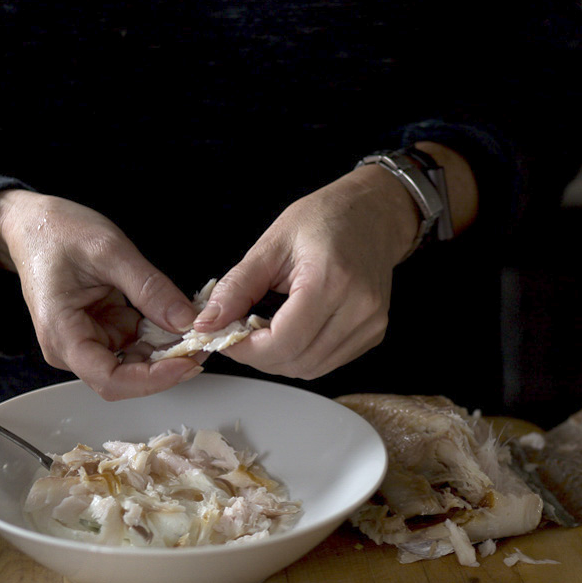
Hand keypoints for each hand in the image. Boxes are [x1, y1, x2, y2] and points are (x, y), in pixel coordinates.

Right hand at [0, 190, 202, 399]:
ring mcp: (90, 339)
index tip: (186, 364)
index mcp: (63, 333)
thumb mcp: (110, 251)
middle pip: (126, 378)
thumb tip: (184, 320)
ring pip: (136, 364)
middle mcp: (73, 346)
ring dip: (169, 353)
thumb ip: (149, 288)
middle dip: (167, 368)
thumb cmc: (58, 232)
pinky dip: (162, 337)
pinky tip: (183, 323)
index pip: (109, 379)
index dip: (152, 379)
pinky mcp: (104, 329)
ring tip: (200, 334)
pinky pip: (138, 343)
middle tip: (203, 347)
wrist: (37, 222)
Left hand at [192, 164, 421, 379]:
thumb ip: (238, 287)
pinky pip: (328, 361)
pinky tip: (291, 330)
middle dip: (259, 355)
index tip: (225, 337)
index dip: (247, 349)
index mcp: (331, 279)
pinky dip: (301, 354)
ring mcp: (371, 323)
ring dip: (280, 358)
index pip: (284, 341)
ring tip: (264, 330)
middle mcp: (358, 307)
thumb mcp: (272, 244)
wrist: (372, 214)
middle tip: (239, 333)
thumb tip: (208, 323)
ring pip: (312, 368)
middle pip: (297, 360)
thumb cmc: (325, 219)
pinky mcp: (373, 332)